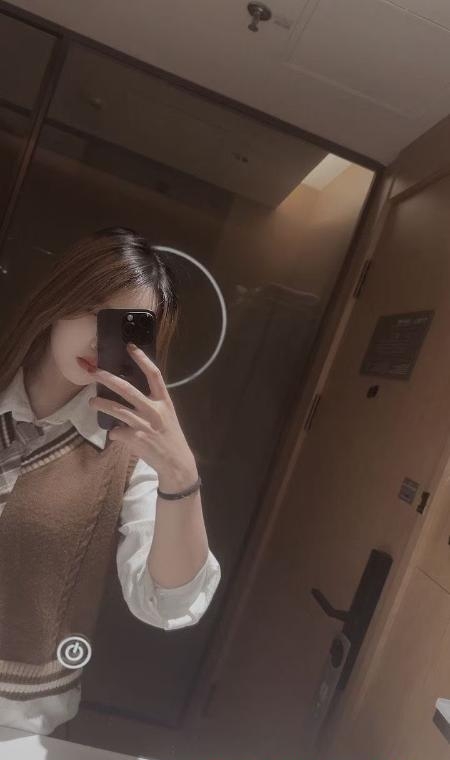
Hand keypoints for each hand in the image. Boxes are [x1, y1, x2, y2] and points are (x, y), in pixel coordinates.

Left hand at [88, 344, 197, 486]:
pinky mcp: (135, 438)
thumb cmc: (169, 436)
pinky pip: (117, 432)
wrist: (176, 462)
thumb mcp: (167, 415)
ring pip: (116, 410)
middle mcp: (154, 410)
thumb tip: (127, 393)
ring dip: (100, 404)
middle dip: (107, 378)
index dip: (142, 359)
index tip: (130, 347)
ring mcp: (144, 424)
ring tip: (91, 401)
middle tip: (92, 370)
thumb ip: (151, 403)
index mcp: (164, 401)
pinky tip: (117, 435)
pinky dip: (114, 433)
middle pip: (127, 389)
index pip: (154, 374)